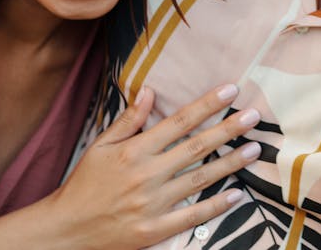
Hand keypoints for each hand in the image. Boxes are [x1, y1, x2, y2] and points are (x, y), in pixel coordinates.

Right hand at [44, 85, 260, 248]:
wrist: (65, 229)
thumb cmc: (84, 184)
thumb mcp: (100, 146)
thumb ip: (128, 120)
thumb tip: (150, 92)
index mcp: (134, 151)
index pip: (178, 122)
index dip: (206, 105)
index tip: (231, 91)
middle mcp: (146, 175)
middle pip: (196, 147)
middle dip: (228, 129)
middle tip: (254, 116)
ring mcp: (152, 204)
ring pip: (200, 179)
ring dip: (230, 163)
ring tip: (254, 149)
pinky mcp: (155, 229)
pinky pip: (192, 216)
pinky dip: (216, 206)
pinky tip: (238, 194)